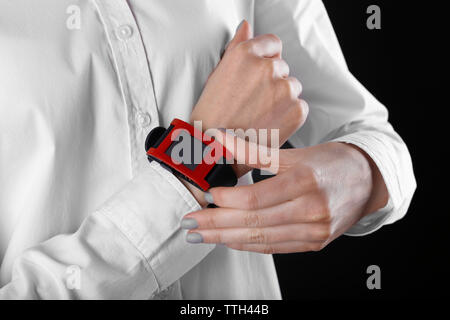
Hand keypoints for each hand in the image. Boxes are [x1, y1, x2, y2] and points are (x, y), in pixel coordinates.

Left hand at [181, 133, 388, 252]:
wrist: (366, 180)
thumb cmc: (330, 162)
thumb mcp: (294, 152)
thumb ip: (254, 151)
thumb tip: (219, 139)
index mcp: (306, 182)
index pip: (257, 198)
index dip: (227, 200)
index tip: (206, 196)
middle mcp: (312, 211)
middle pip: (255, 222)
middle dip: (217, 224)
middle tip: (189, 223)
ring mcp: (315, 231)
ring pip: (262, 239)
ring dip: (227, 238)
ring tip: (201, 235)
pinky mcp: (314, 243)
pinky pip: (276, 247)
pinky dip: (249, 245)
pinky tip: (229, 241)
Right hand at [190, 20, 306, 144]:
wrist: (216, 149)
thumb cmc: (213, 115)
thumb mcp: (218, 74)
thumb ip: (237, 46)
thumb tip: (246, 27)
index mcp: (245, 54)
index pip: (272, 44)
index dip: (265, 60)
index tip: (258, 76)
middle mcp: (266, 68)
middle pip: (282, 67)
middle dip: (271, 82)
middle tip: (253, 101)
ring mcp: (283, 88)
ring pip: (291, 87)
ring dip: (281, 98)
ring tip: (260, 114)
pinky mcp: (296, 109)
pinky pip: (300, 106)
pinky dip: (289, 115)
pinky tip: (269, 123)